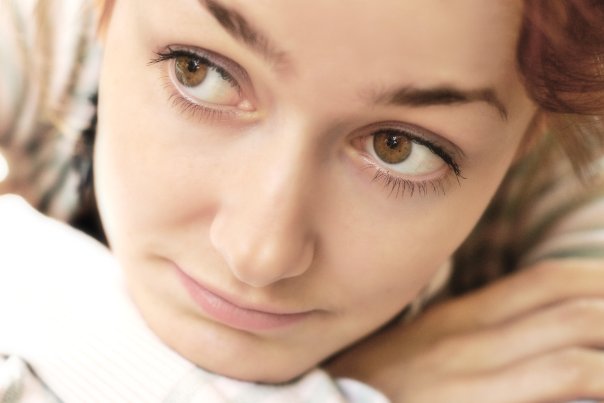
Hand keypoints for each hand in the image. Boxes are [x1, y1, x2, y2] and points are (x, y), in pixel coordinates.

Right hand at [324, 259, 603, 402]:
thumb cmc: (371, 393)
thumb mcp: (416, 357)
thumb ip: (463, 345)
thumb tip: (519, 345)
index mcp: (455, 320)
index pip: (542, 282)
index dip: (593, 280)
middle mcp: (466, 334)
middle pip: (565, 298)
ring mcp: (470, 368)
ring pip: (573, 330)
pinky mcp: (473, 401)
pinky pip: (561, 374)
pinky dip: (595, 371)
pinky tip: (602, 377)